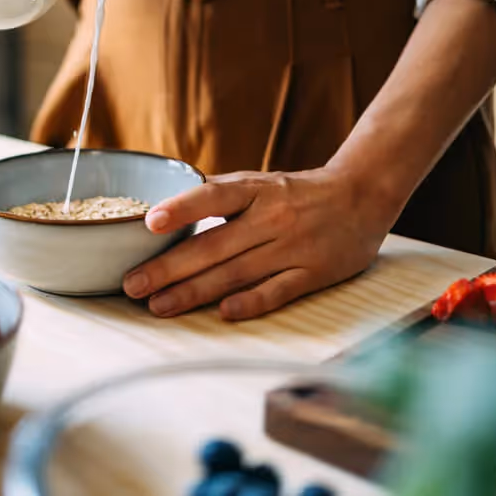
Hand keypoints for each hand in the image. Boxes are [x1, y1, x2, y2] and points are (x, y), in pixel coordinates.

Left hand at [122, 168, 399, 320]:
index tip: (149, 223)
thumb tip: (162, 209)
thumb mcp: (259, 182)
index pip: (213, 197)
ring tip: (159, 305)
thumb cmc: (297, 192)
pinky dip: (250, 302)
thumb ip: (218, 195)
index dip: (182, 209)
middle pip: (214, 246)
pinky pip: (277, 291)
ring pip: (236, 272)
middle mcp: (271, 217)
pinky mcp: (312, 273)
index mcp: (256, 189)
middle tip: (133, 285)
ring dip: (195, 292)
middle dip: (169, 268)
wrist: (362, 195)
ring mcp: (292, 246)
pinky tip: (223, 313)